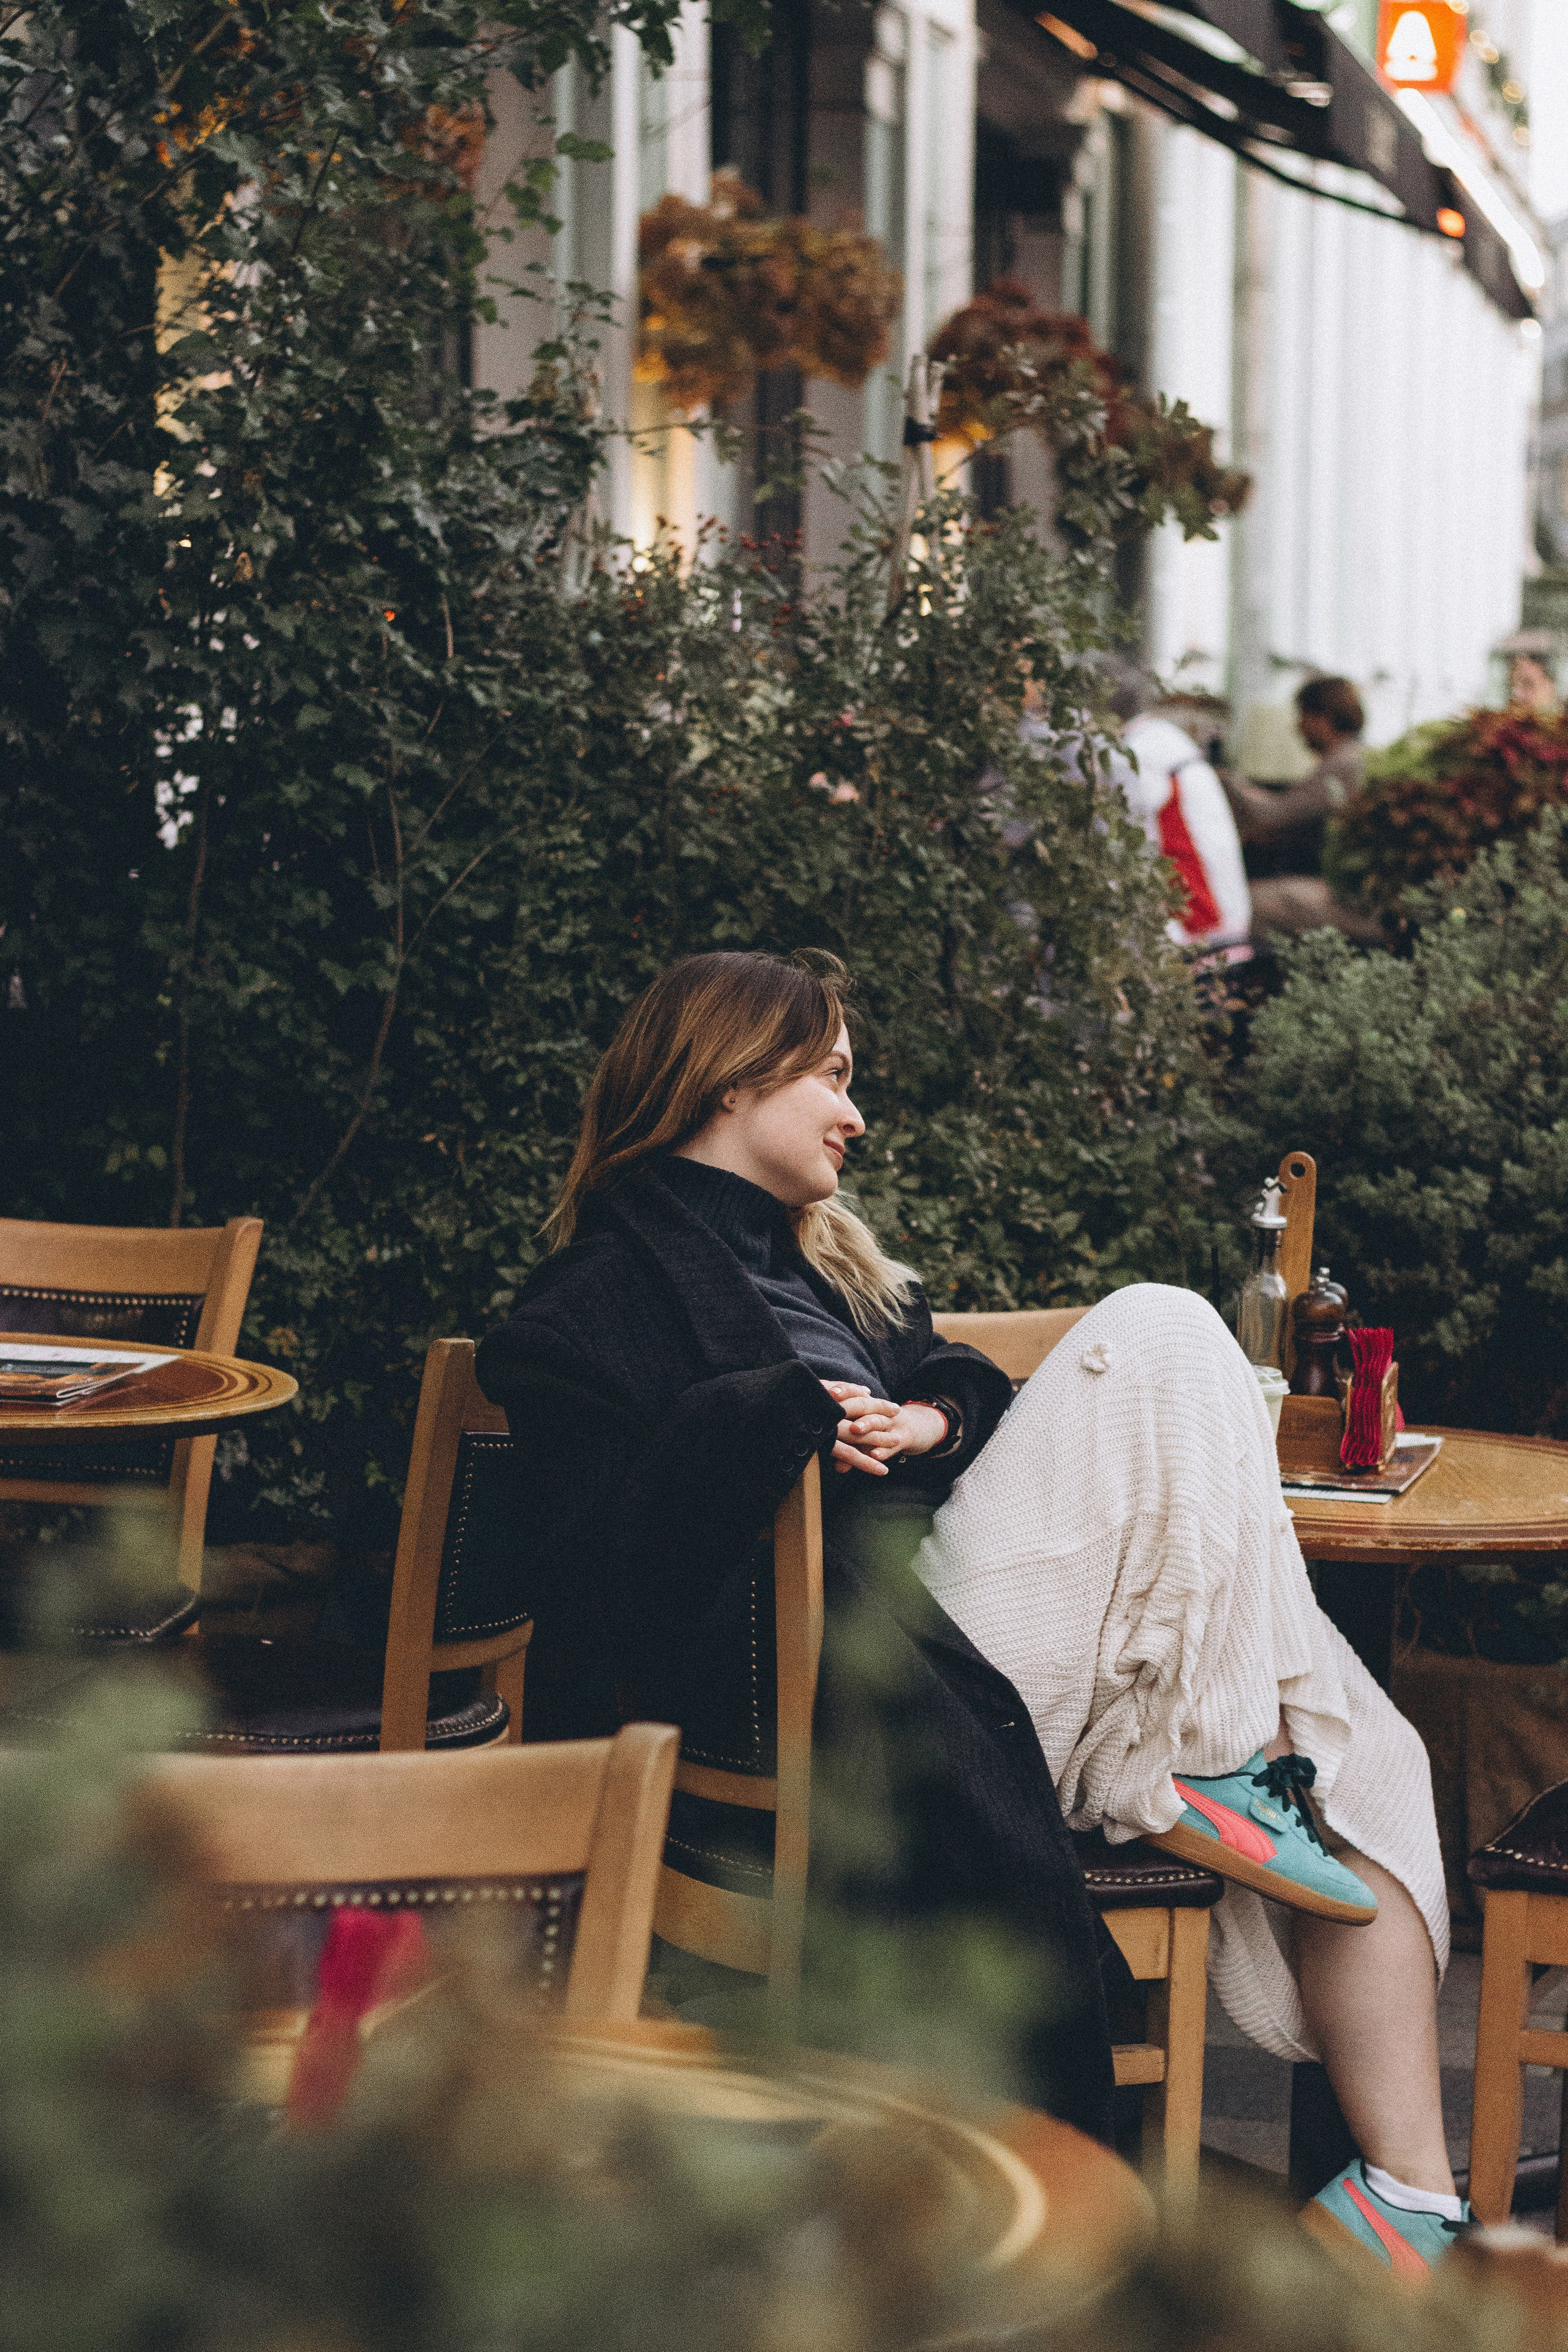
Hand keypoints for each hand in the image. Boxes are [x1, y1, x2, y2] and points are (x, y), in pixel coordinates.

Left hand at [820, 1382, 947, 1474]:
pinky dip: (883, 1450)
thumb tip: (836, 1466)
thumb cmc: (882, 1432)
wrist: (920, 1428)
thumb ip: (850, 1448)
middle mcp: (879, 1412)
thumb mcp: (866, 1437)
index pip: (851, 1394)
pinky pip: (892, 1445)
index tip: (825, 1391)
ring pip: (878, 1422)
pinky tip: (875, 1455)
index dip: (840, 1391)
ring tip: (855, 1429)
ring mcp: (892, 1425)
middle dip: (848, 1402)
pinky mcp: (904, 1438)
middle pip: (863, 1404)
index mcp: (868, 1406)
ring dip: (867, 1424)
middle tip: (833, 1403)